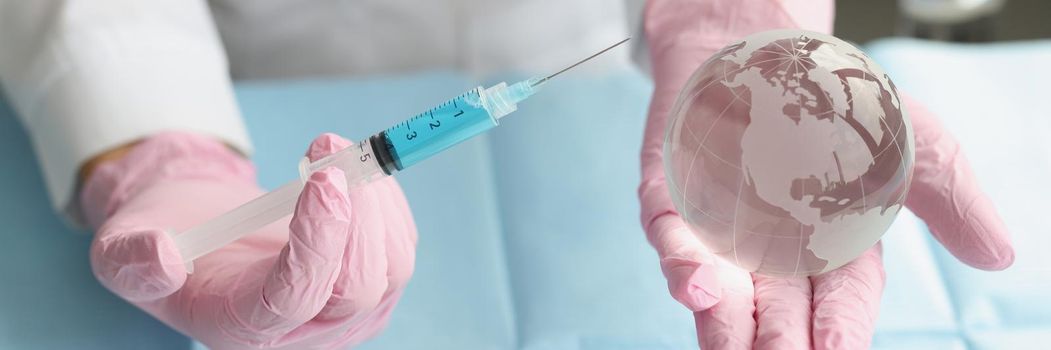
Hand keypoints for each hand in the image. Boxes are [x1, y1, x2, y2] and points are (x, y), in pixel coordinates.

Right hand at [82, 132, 416, 348]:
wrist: (201, 235)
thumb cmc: (163, 239)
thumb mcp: (122, 248)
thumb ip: (133, 260)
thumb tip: (163, 256)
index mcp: (239, 327)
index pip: (295, 297)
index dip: (318, 242)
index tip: (325, 180)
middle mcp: (301, 332)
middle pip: (358, 287)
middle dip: (356, 213)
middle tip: (331, 146)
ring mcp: (345, 315)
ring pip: (391, 267)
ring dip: (376, 201)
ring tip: (339, 151)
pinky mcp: (373, 286)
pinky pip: (400, 247)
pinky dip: (387, 201)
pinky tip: (357, 174)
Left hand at [639, 0, 1013, 347]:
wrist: (766, 52)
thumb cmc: (840, 104)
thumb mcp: (911, 140)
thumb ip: (947, 196)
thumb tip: (999, 254)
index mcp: (832, 251)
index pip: (839, 304)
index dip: (839, 330)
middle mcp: (772, 254)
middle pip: (777, 314)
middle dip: (779, 344)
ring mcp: (717, 232)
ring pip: (721, 296)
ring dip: (725, 328)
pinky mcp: (670, 203)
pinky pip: (671, 241)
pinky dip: (682, 266)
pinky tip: (696, 286)